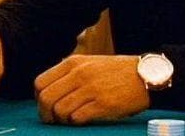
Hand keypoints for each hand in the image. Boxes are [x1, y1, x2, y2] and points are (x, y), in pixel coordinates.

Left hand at [34, 54, 148, 124]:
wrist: (145, 75)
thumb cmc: (116, 71)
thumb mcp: (90, 63)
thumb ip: (70, 73)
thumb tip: (47, 91)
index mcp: (74, 62)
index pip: (40, 83)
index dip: (40, 98)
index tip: (49, 104)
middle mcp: (80, 73)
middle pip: (46, 99)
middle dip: (47, 114)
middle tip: (55, 118)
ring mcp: (91, 88)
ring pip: (59, 111)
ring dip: (63, 120)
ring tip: (72, 118)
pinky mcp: (102, 104)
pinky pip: (76, 119)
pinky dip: (77, 122)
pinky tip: (86, 117)